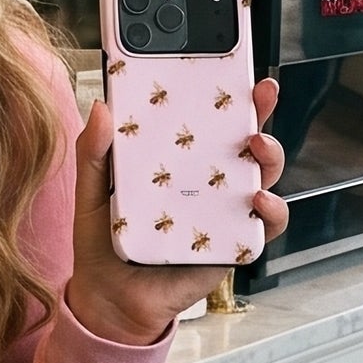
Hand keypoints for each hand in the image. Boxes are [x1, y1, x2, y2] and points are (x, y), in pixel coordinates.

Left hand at [66, 78, 287, 346]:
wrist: (108, 300)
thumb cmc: (103, 242)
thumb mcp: (90, 192)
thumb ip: (93, 152)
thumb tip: (101, 106)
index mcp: (174, 159)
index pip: (203, 117)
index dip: (221, 90)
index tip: (231, 62)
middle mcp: (205, 180)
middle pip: (241, 138)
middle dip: (258, 111)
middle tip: (259, 92)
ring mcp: (222, 211)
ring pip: (261, 175)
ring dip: (271, 155)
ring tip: (257, 147)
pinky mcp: (231, 244)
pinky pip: (262, 225)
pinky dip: (271, 211)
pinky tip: (259, 200)